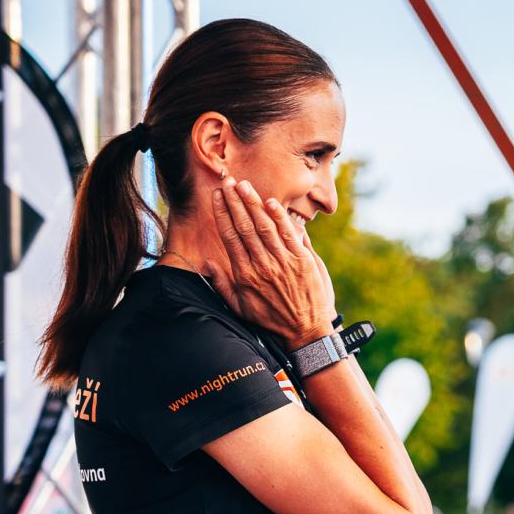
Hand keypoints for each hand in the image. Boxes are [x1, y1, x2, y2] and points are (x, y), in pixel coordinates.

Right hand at [206, 177, 334, 348]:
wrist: (306, 331)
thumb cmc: (271, 320)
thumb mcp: (240, 308)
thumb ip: (222, 286)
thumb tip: (207, 264)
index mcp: (245, 275)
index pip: (231, 237)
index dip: (223, 214)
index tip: (218, 197)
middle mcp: (263, 265)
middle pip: (246, 227)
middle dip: (235, 202)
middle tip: (228, 183)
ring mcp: (284, 261)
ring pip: (265, 226)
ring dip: (254, 204)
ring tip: (244, 186)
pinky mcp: (302, 260)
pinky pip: (289, 234)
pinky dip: (280, 217)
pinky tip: (270, 203)